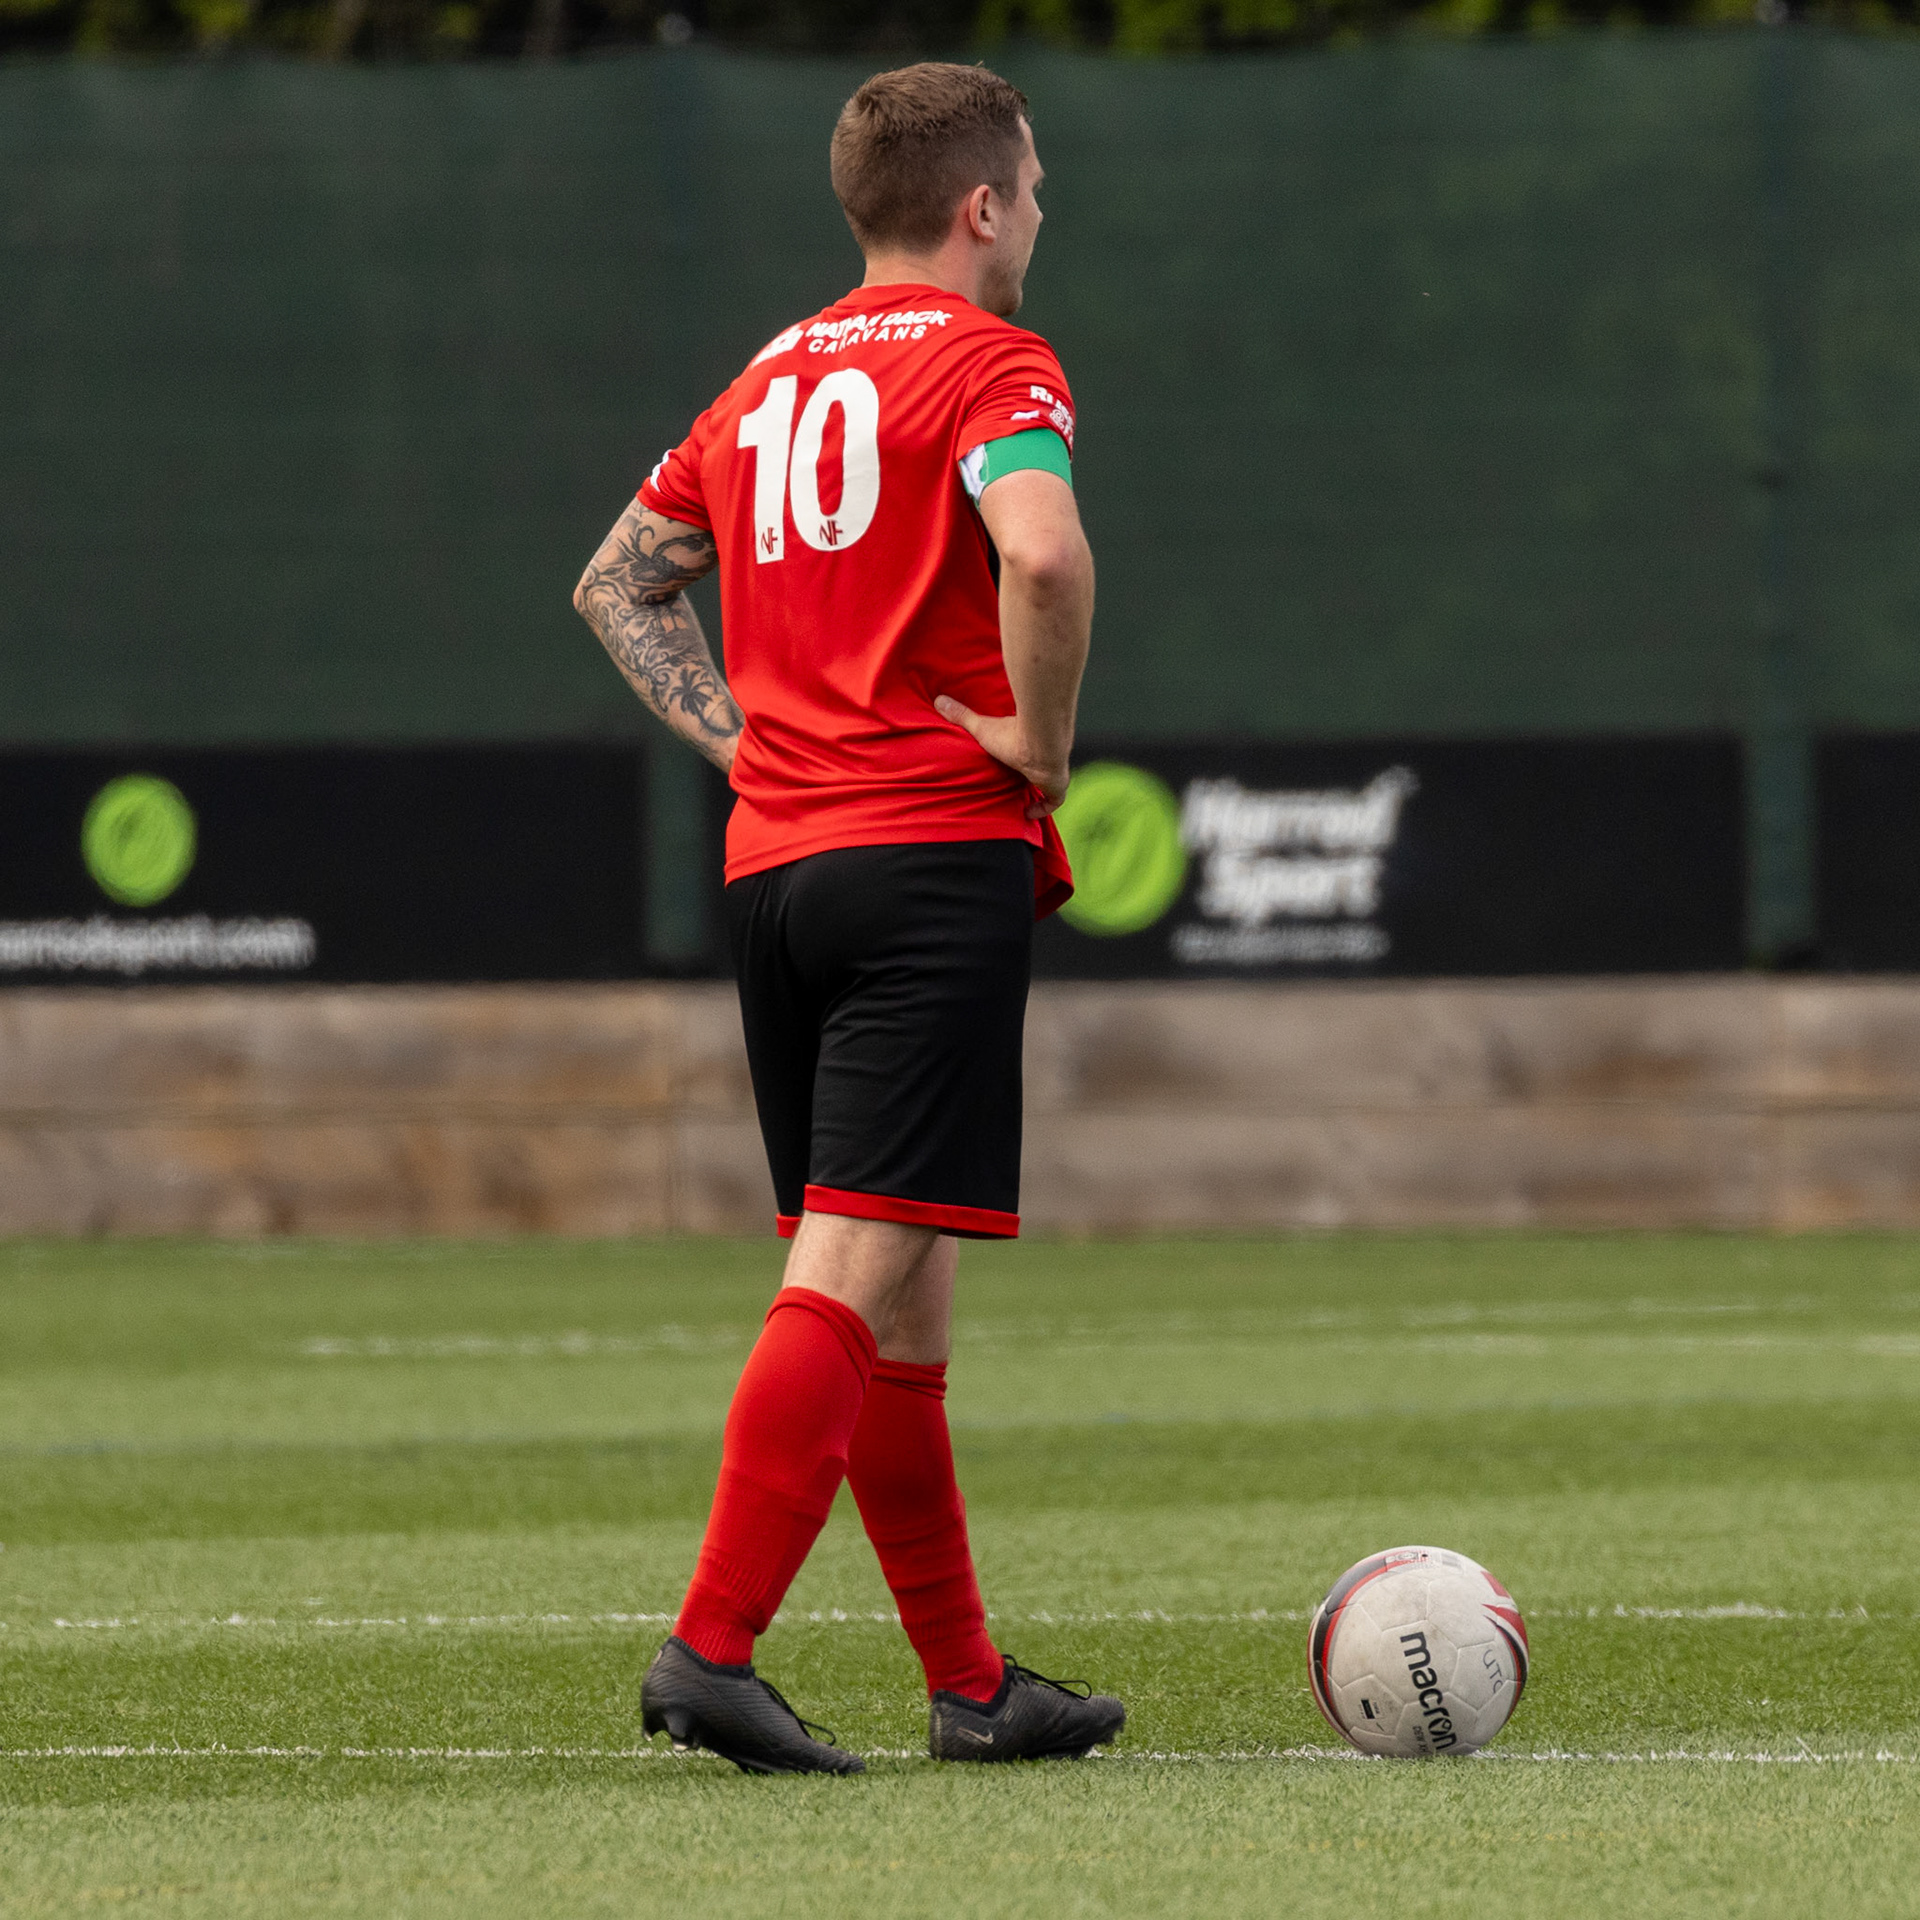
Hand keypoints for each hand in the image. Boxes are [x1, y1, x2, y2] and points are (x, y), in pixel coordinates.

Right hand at [934, 696, 1068, 818]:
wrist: (1039, 743)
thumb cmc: (1012, 735)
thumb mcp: (981, 728)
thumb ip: (962, 716)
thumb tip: (939, 700)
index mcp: (1027, 743)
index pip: (1024, 751)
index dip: (1017, 759)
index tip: (1007, 763)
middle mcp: (1042, 756)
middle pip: (1035, 768)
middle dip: (1026, 776)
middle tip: (1010, 786)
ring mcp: (1052, 772)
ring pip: (1046, 784)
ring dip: (1035, 792)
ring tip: (1018, 802)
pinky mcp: (1057, 786)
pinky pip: (1054, 801)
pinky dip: (1042, 809)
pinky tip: (1027, 813)